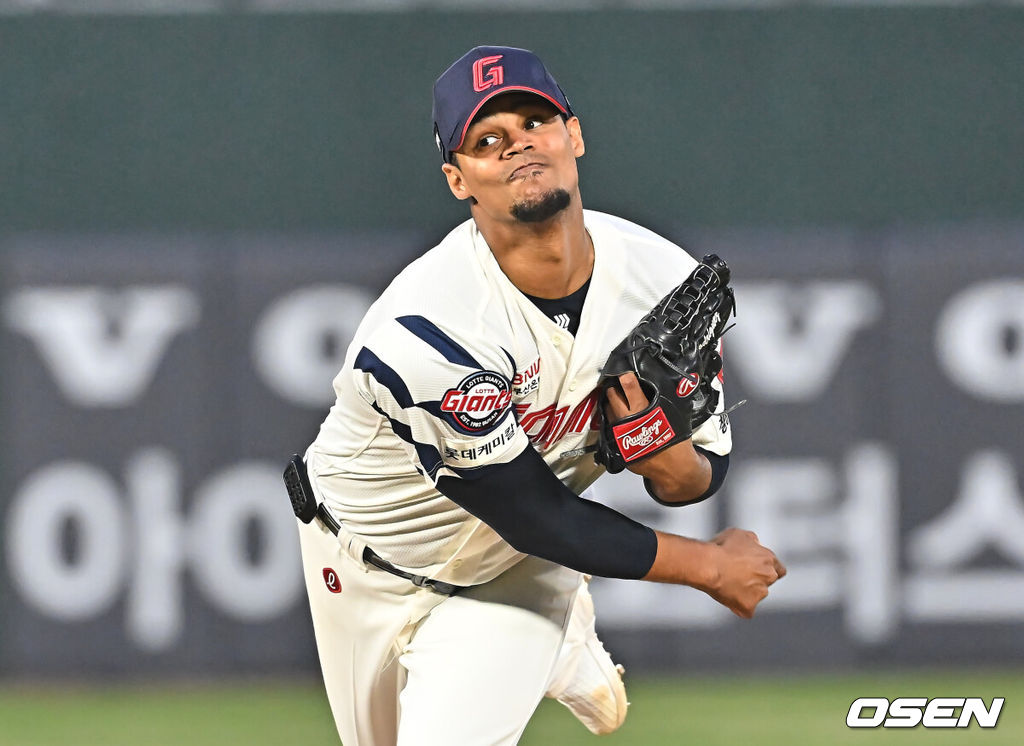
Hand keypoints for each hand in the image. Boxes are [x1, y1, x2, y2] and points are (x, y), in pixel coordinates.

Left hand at [605, 373, 710, 500]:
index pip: (629, 385)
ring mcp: (619, 433)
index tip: (623, 372)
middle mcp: (627, 419)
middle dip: (614, 388)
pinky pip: (610, 427)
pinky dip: (613, 421)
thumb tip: (662, 387)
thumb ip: (664, 401)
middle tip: (617, 384)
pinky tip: (619, 420)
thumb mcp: (675, 417)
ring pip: (608, 411)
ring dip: (611, 404)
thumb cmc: (676, 443)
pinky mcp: (616, 445)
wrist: (673, 470)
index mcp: (643, 410)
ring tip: (617, 401)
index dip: (625, 376)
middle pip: (612, 395)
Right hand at [703, 528, 785, 618]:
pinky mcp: (748, 607)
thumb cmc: (722, 547)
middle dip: (756, 580)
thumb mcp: (739, 534)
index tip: (757, 569)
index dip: (768, 569)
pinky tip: (725, 595)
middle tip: (737, 576)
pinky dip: (737, 605)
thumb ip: (752, 542)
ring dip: (746, 592)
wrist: (708, 565)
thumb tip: (755, 545)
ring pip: (756, 596)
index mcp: (769, 559)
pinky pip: (745, 609)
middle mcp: (769, 576)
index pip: (779, 569)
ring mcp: (760, 593)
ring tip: (727, 584)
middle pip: (767, 582)